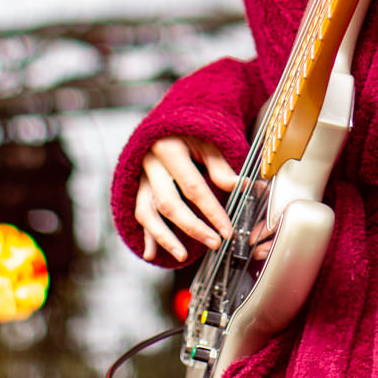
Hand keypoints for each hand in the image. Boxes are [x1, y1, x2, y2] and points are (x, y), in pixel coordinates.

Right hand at [135, 135, 238, 262]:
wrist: (168, 122)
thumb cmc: (191, 130)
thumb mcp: (207, 140)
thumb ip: (220, 165)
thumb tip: (242, 186)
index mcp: (169, 149)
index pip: (193, 187)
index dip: (211, 211)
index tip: (227, 229)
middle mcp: (149, 164)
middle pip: (169, 203)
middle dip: (193, 227)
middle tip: (214, 243)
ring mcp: (140, 177)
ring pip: (147, 212)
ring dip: (165, 237)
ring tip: (183, 255)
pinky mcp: (136, 186)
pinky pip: (139, 213)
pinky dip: (146, 234)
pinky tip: (151, 253)